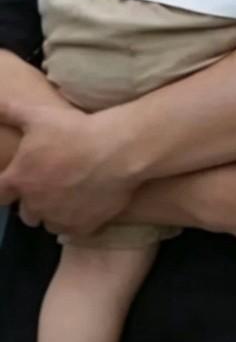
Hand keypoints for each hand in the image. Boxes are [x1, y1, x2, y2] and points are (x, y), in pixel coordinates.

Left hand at [0, 103, 136, 233]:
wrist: (118, 151)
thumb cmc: (75, 131)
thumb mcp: (39, 115)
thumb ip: (10, 111)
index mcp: (20, 179)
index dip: (8, 188)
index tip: (20, 180)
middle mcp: (35, 204)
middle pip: (26, 213)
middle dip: (34, 201)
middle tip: (52, 184)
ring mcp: (59, 218)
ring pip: (49, 223)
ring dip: (54, 213)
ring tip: (70, 197)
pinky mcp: (83, 227)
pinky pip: (73, 230)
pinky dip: (77, 220)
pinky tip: (87, 206)